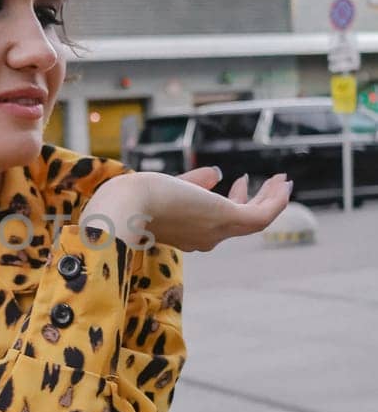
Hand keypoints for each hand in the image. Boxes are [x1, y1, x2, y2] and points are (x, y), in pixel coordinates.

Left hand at [84, 166, 292, 252]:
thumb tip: (216, 173)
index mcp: (189, 233)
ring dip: (271, 199)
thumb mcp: (170, 187)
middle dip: (257, 200)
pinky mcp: (225, 219)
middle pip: (239, 223)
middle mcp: (206, 238)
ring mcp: (217, 231)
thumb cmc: (137, 197)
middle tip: (272, 181)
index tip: (235, 179)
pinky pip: (261, 215)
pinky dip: (275, 201)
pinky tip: (283, 183)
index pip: (216, 220)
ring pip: (254, 220)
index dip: (231, 199)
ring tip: (283, 179)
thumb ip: (194, 182)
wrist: (128, 205)